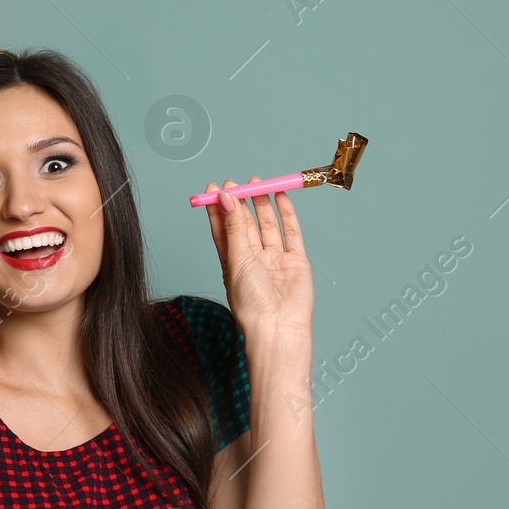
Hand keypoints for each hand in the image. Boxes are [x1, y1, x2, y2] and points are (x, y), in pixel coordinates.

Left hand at [203, 176, 313, 341]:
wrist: (279, 327)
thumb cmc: (252, 303)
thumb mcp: (237, 259)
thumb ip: (234, 227)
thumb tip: (226, 198)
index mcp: (231, 262)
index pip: (223, 229)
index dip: (218, 208)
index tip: (214, 188)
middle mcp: (252, 260)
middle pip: (245, 224)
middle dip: (240, 202)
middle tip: (236, 182)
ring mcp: (274, 259)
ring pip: (267, 225)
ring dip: (261, 204)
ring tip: (257, 183)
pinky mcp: (295, 261)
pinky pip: (291, 233)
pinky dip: (286, 214)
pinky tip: (280, 197)